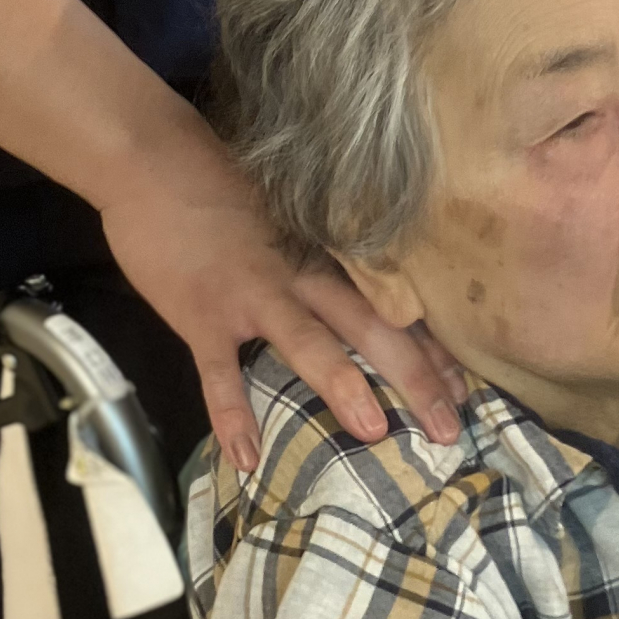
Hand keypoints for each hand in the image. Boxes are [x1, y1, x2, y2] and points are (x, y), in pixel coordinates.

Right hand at [98, 108, 463, 473]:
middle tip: (449, 430)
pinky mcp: (201, 315)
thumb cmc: (219, 186)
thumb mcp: (285, 214)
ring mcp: (250, 296)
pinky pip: (219, 372)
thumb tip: (353, 294)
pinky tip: (246, 457)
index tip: (467, 389)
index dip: (431, 348)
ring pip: (307, 343)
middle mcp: (299, 275)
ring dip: (343, 385)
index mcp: (325, 255)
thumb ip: (318, 255)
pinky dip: (231, 415)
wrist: (151, 160)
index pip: (391, 305)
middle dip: (414, 379)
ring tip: (375, 433)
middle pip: (369, 328)